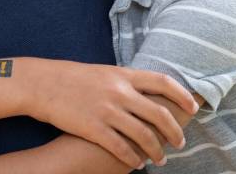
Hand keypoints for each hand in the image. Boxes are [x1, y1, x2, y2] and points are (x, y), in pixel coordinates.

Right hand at [29, 60, 196, 168]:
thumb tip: (146, 91)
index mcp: (123, 75)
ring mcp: (107, 110)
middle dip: (174, 131)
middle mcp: (119, 91)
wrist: (42, 83)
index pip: (163, 82)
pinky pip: (121, 148)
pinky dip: (133, 159)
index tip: (194, 107)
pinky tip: (137, 165)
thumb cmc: (72, 78)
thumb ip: (125, 81)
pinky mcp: (93, 128)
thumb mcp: (104, 72)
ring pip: (143, 135)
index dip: (182, 96)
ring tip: (161, 159)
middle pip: (159, 113)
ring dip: (156, 150)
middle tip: (180, 142)